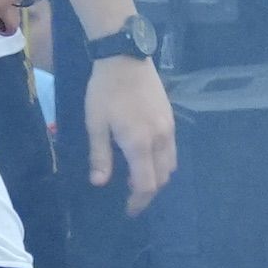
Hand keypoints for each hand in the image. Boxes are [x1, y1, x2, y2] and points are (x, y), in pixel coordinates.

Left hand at [81, 53, 174, 212]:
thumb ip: (100, 155)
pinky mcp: (170, 120)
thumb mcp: (95, 123)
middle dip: (148, 192)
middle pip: (161, 179)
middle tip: (131, 197)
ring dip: (156, 177)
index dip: (138, 202)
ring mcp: (168, 129)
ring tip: (137, 177)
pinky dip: (161, 162)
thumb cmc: (105, 90)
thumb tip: (100, 183)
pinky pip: (171, 150)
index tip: (129, 210)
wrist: (125, 57)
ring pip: (170, 165)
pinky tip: (145, 156)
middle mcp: (159, 140)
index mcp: (139, 143)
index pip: (145, 184)